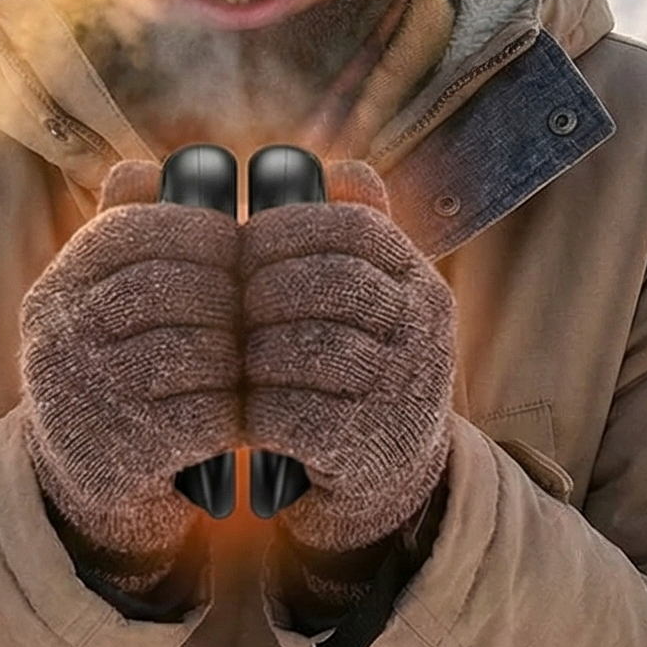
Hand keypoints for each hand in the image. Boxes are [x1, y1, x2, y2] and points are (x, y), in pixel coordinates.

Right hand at [20, 158, 241, 582]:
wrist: (88, 488)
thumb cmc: (116, 376)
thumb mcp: (101, 307)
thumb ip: (124, 237)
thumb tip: (146, 168)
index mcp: (58, 291)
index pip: (131, 230)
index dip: (197, 229)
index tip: (237, 242)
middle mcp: (58, 340)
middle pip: (167, 287)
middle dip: (229, 290)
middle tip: (268, 300)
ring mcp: (87, 399)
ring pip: (192, 350)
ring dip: (242, 351)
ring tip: (267, 351)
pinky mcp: (123, 455)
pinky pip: (204, 415)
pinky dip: (240, 407)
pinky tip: (258, 404)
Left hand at [241, 159, 454, 555]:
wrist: (386, 478)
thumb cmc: (356, 371)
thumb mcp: (369, 302)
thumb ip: (350, 234)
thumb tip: (335, 168)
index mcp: (419, 283)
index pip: (353, 227)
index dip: (286, 227)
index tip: (242, 242)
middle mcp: (423, 331)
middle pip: (328, 284)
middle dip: (261, 289)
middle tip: (223, 303)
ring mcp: (401, 390)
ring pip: (307, 348)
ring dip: (252, 351)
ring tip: (223, 356)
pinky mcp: (367, 446)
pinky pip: (293, 413)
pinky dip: (254, 409)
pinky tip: (236, 408)